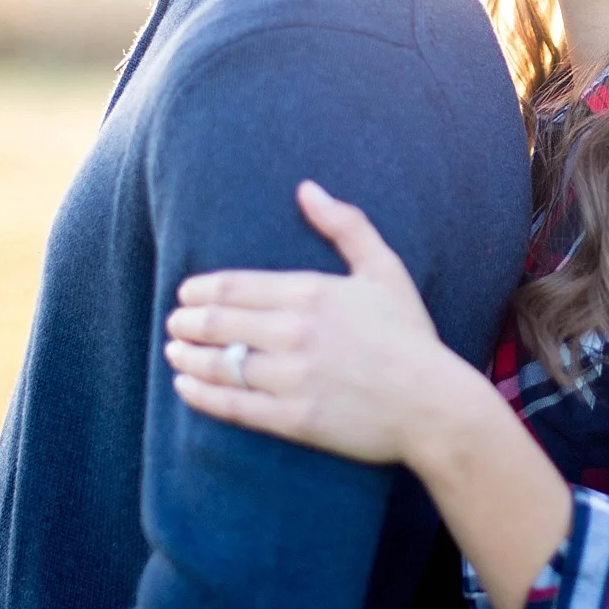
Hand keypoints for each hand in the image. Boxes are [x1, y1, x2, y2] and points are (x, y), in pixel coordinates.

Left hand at [164, 180, 461, 464]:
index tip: (187, 293)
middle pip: (218, 324)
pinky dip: (200, 395)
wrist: (434, 404)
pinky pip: (231, 405)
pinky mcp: (292, 419)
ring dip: (186, 356)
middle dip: (188, 322)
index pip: (234, 287)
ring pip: (219, 363)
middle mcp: (295, 332)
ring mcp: (291, 378)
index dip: (200, 290)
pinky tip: (185, 388)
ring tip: (175, 353)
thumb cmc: (410, 336)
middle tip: (175, 323)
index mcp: (312, 293)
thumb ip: (345, 226)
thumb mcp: (384, 270)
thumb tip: (307, 188)